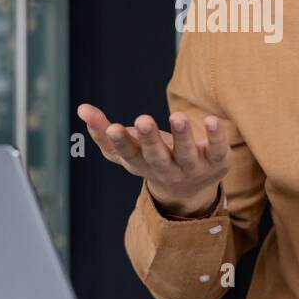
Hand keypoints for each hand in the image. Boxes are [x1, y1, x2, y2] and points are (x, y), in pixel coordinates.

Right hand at [77, 103, 227, 215]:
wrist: (191, 190)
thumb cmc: (152, 160)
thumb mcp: (128, 149)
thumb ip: (103, 131)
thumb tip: (81, 108)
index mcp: (142, 164)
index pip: (129, 155)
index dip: (121, 142)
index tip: (113, 127)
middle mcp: (167, 169)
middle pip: (157, 157)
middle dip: (150, 139)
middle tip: (143, 119)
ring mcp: (192, 168)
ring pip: (186, 154)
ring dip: (182, 136)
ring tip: (177, 116)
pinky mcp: (217, 162)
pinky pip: (217, 150)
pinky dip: (216, 137)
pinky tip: (212, 119)